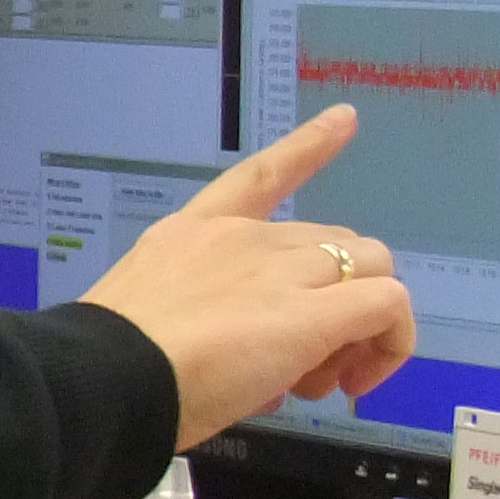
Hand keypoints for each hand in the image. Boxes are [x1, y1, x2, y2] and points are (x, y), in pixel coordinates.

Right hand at [79, 104, 414, 450]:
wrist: (108, 378)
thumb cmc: (110, 363)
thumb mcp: (151, 315)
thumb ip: (207, 323)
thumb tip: (260, 375)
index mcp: (191, 233)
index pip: (259, 176)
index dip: (308, 145)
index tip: (345, 119)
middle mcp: (242, 239)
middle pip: (335, 242)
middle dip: (337, 299)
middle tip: (304, 366)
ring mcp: (280, 271)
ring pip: (371, 268)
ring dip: (364, 324)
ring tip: (324, 379)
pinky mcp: (313, 313)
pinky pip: (387, 303)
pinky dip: (391, 340)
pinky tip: (359, 375)